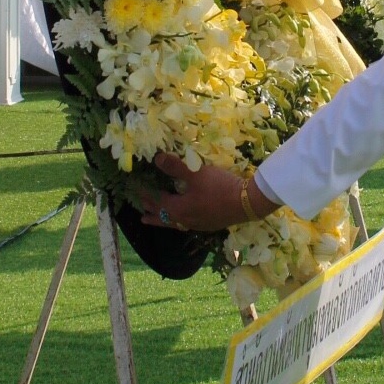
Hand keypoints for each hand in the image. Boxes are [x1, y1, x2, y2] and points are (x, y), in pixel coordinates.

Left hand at [140, 153, 277, 231]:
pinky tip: (182, 221)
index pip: (157, 201)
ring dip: (162, 221)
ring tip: (152, 222)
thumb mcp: (196, 173)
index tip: (136, 190)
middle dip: (151, 212)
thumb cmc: (219, 187)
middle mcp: (185, 219)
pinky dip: (177, 222)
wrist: (247, 203)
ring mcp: (198, 224)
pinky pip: (185, 225)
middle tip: (140, 212)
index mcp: (179, 208)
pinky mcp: (209, 225)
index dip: (147, 194)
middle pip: (163, 217)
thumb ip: (175, 166)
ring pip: (174, 223)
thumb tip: (156, 158)